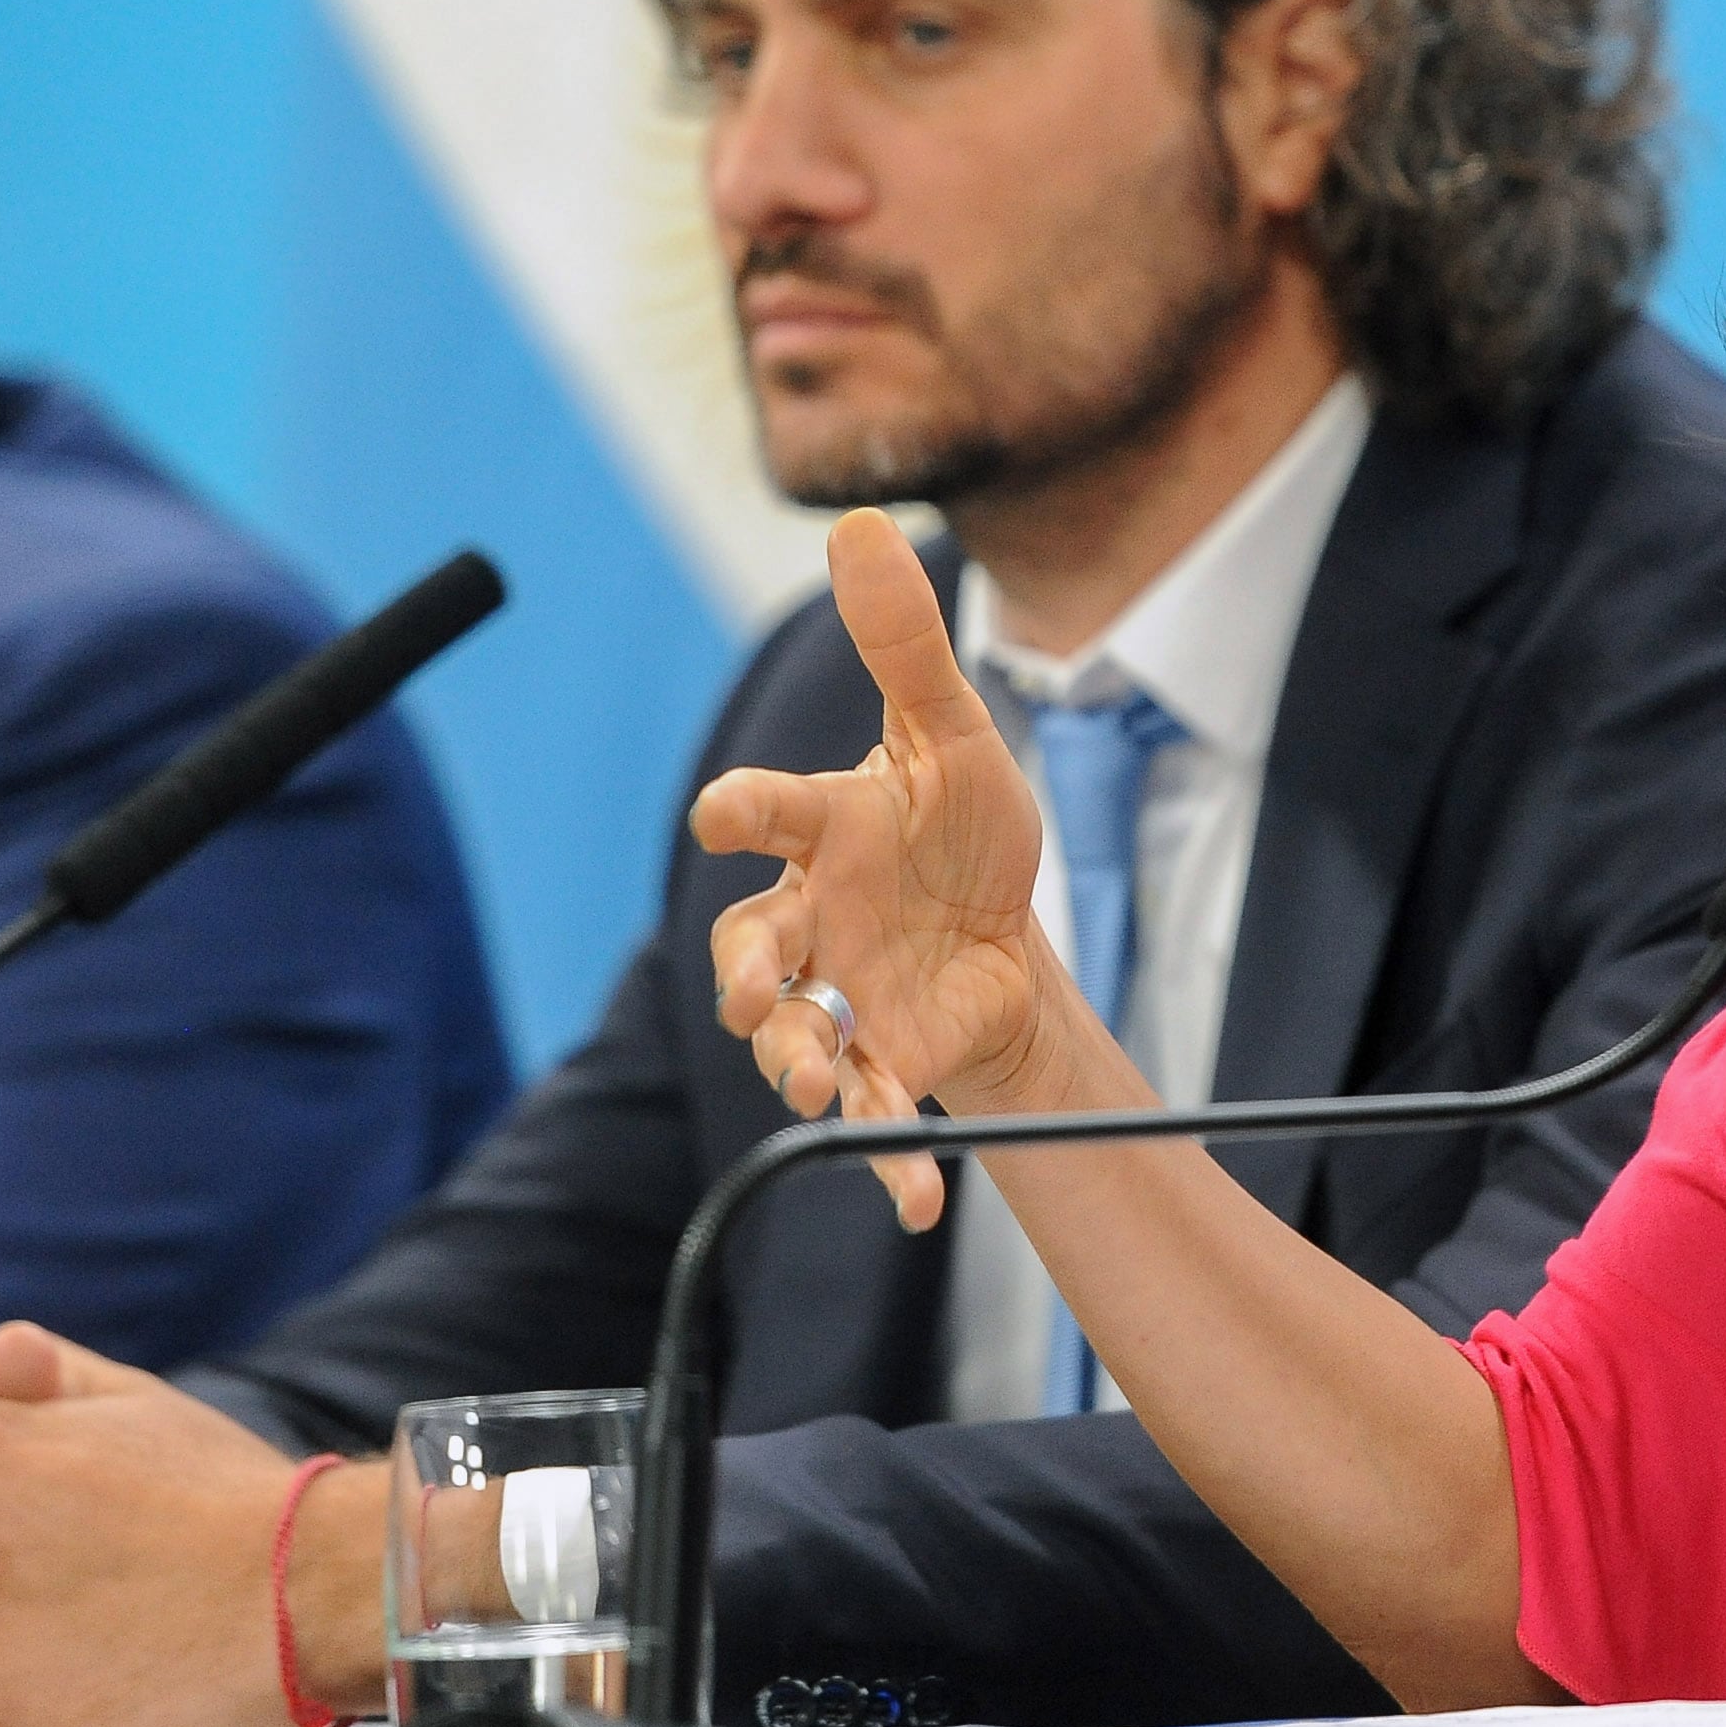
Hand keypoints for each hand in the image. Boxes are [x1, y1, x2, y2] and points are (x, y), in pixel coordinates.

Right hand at [691, 508, 1085, 1228]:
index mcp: (824, 835)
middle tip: (763, 992)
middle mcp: (815, 923)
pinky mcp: (887, 1061)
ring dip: (801, 1069)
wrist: (1000, 930)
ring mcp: (845, 1000)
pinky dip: (895, 1165)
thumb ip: (902, 642)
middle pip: (759, 950)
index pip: (773, 814)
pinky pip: (877, 1116)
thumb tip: (860, 522)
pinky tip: (922, 1205)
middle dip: (751, 976)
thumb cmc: (956, 826)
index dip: (746, 810)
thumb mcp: (952, 731)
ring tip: (817, 1088)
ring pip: (797, 1041)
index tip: (725, 812)